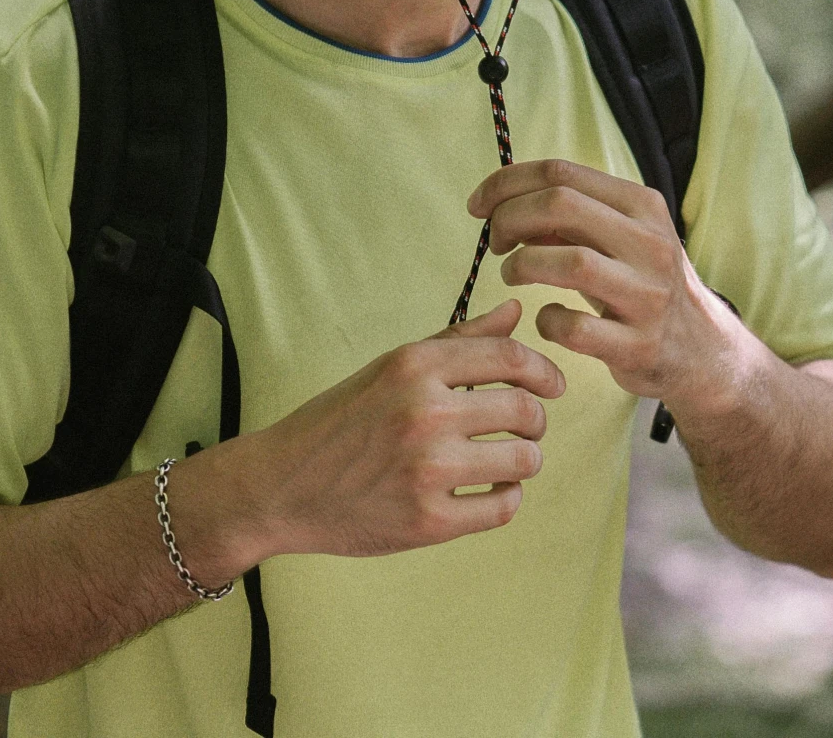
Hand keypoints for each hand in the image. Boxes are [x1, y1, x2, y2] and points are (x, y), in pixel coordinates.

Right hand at [241, 299, 564, 557]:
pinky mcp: (429, 521)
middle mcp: (424, 412)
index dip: (543, 371)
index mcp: (414, 367)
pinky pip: (503, 508)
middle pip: (524, 409)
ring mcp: (428, 469)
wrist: (280, 487)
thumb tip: (515, 312)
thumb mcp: (390, 368)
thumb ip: (457, 342)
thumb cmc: (338, 422)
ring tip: (507, 460)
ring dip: (525, 460)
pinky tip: (491, 491)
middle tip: (527, 428)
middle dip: (536, 419)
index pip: (510, 356)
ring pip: (523, 460)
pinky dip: (507, 499)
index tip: (552, 385)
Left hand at [468, 159, 745, 415]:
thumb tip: (506, 202)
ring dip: (523, 264)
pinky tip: (547, 319)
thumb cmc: (642, 284)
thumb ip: (571, 217)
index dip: (507, 183)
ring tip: (513, 273)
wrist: (700, 349)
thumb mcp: (620, 237)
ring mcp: (648, 295)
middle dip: (510, 218)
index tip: (479, 204)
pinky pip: (575, 327)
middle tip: (495, 240)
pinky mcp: (639, 344)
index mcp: (643, 205)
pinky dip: (548, 320)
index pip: (562, 173)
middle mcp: (651, 243)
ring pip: (570, 262)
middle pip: (561, 205)